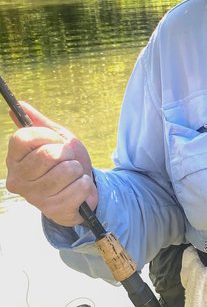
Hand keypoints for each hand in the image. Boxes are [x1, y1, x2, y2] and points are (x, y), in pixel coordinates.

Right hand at [5, 102, 97, 225]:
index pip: (23, 137)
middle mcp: (18, 179)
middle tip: (67, 160)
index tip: (55, 141)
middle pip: (48, 154)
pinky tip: (77, 187)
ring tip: (72, 174)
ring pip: (66, 170)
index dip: (47, 135)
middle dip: (67, 153)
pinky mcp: (53, 209)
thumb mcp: (56, 138)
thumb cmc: (65, 160)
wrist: (81, 186)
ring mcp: (34, 196)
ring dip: (77, 169)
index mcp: (14, 159)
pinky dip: (84, 184)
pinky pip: (79, 186)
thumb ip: (39, 123)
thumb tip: (19, 104)